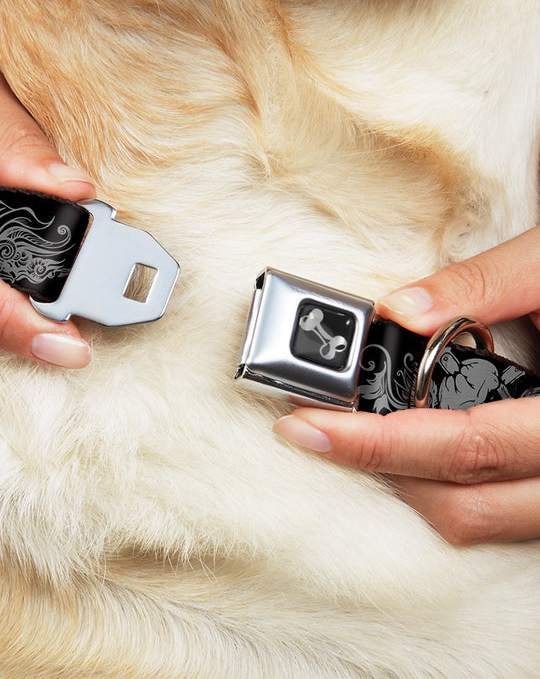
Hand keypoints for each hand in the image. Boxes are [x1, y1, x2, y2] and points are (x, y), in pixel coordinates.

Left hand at [274, 225, 539, 544]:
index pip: (466, 446)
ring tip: (357, 434)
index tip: (307, 425)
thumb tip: (399, 309)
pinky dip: (445, 485)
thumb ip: (482, 285)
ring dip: (409, 483)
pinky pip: (498, 513)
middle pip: (464, 504)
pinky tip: (414, 443)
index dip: (377, 443)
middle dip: (378, 468)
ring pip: (480, 520)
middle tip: (316, 429)